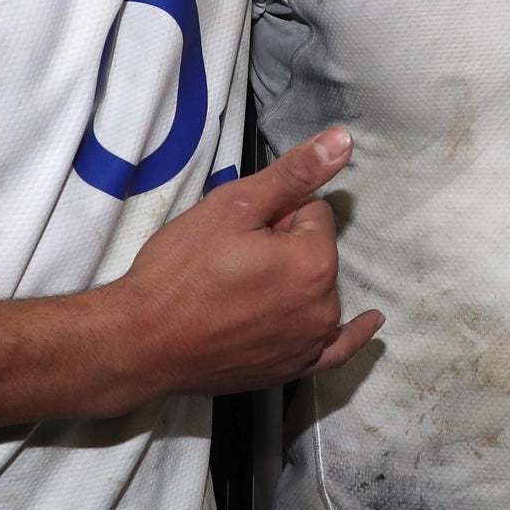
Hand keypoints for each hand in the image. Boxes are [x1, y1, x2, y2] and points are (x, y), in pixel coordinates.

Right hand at [112, 128, 382, 397]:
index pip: (313, 213)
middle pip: (314, 253)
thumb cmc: (180, 270)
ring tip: (240, 292)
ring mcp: (309, 344)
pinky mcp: (291, 369)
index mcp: (315, 263)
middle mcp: (323, 307)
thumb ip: (295, 174)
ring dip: (291, 283)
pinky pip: (333, 349)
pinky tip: (369, 324)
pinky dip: (350, 335)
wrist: (140, 341)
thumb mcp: (233, 206)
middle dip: (282, 249)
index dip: (275, 214)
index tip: (238, 233)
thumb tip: (343, 140)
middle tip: (230, 263)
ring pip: (313, 290)